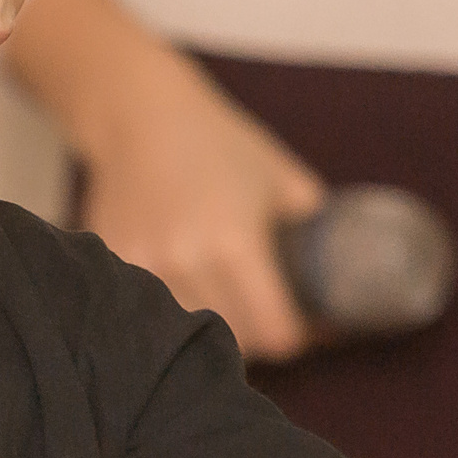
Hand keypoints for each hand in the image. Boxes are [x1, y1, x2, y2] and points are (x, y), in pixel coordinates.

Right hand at [79, 57, 325, 361]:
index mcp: (236, 245)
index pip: (274, 334)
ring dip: (214, 324)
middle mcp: (187, 263)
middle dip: (257, 333)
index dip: (295, 336)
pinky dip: (174, 306)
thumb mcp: (284, 180)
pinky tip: (183, 279)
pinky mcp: (116, 266)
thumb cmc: (220, 143)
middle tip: (264, 312)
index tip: (299, 326)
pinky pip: (156, 310)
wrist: (140, 117)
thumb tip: (341, 278)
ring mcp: (145, 268)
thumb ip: (314, 230)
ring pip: (192, 331)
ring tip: (224, 298)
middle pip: (235, 341)